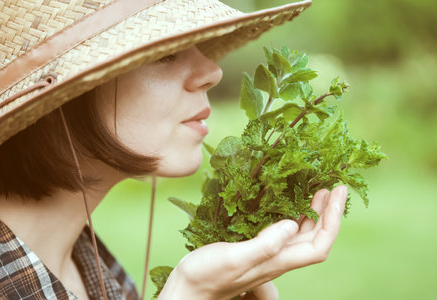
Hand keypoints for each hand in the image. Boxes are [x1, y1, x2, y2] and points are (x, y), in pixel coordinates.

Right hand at [158, 185, 347, 299]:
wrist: (188, 290)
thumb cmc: (207, 276)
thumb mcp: (235, 258)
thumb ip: (264, 245)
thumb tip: (291, 224)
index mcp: (277, 261)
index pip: (319, 244)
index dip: (333, 220)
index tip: (337, 193)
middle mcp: (277, 258)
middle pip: (315, 238)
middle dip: (329, 212)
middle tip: (333, 187)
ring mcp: (267, 254)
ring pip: (300, 234)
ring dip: (313, 212)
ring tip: (318, 191)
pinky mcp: (255, 248)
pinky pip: (282, 231)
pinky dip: (292, 214)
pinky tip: (287, 204)